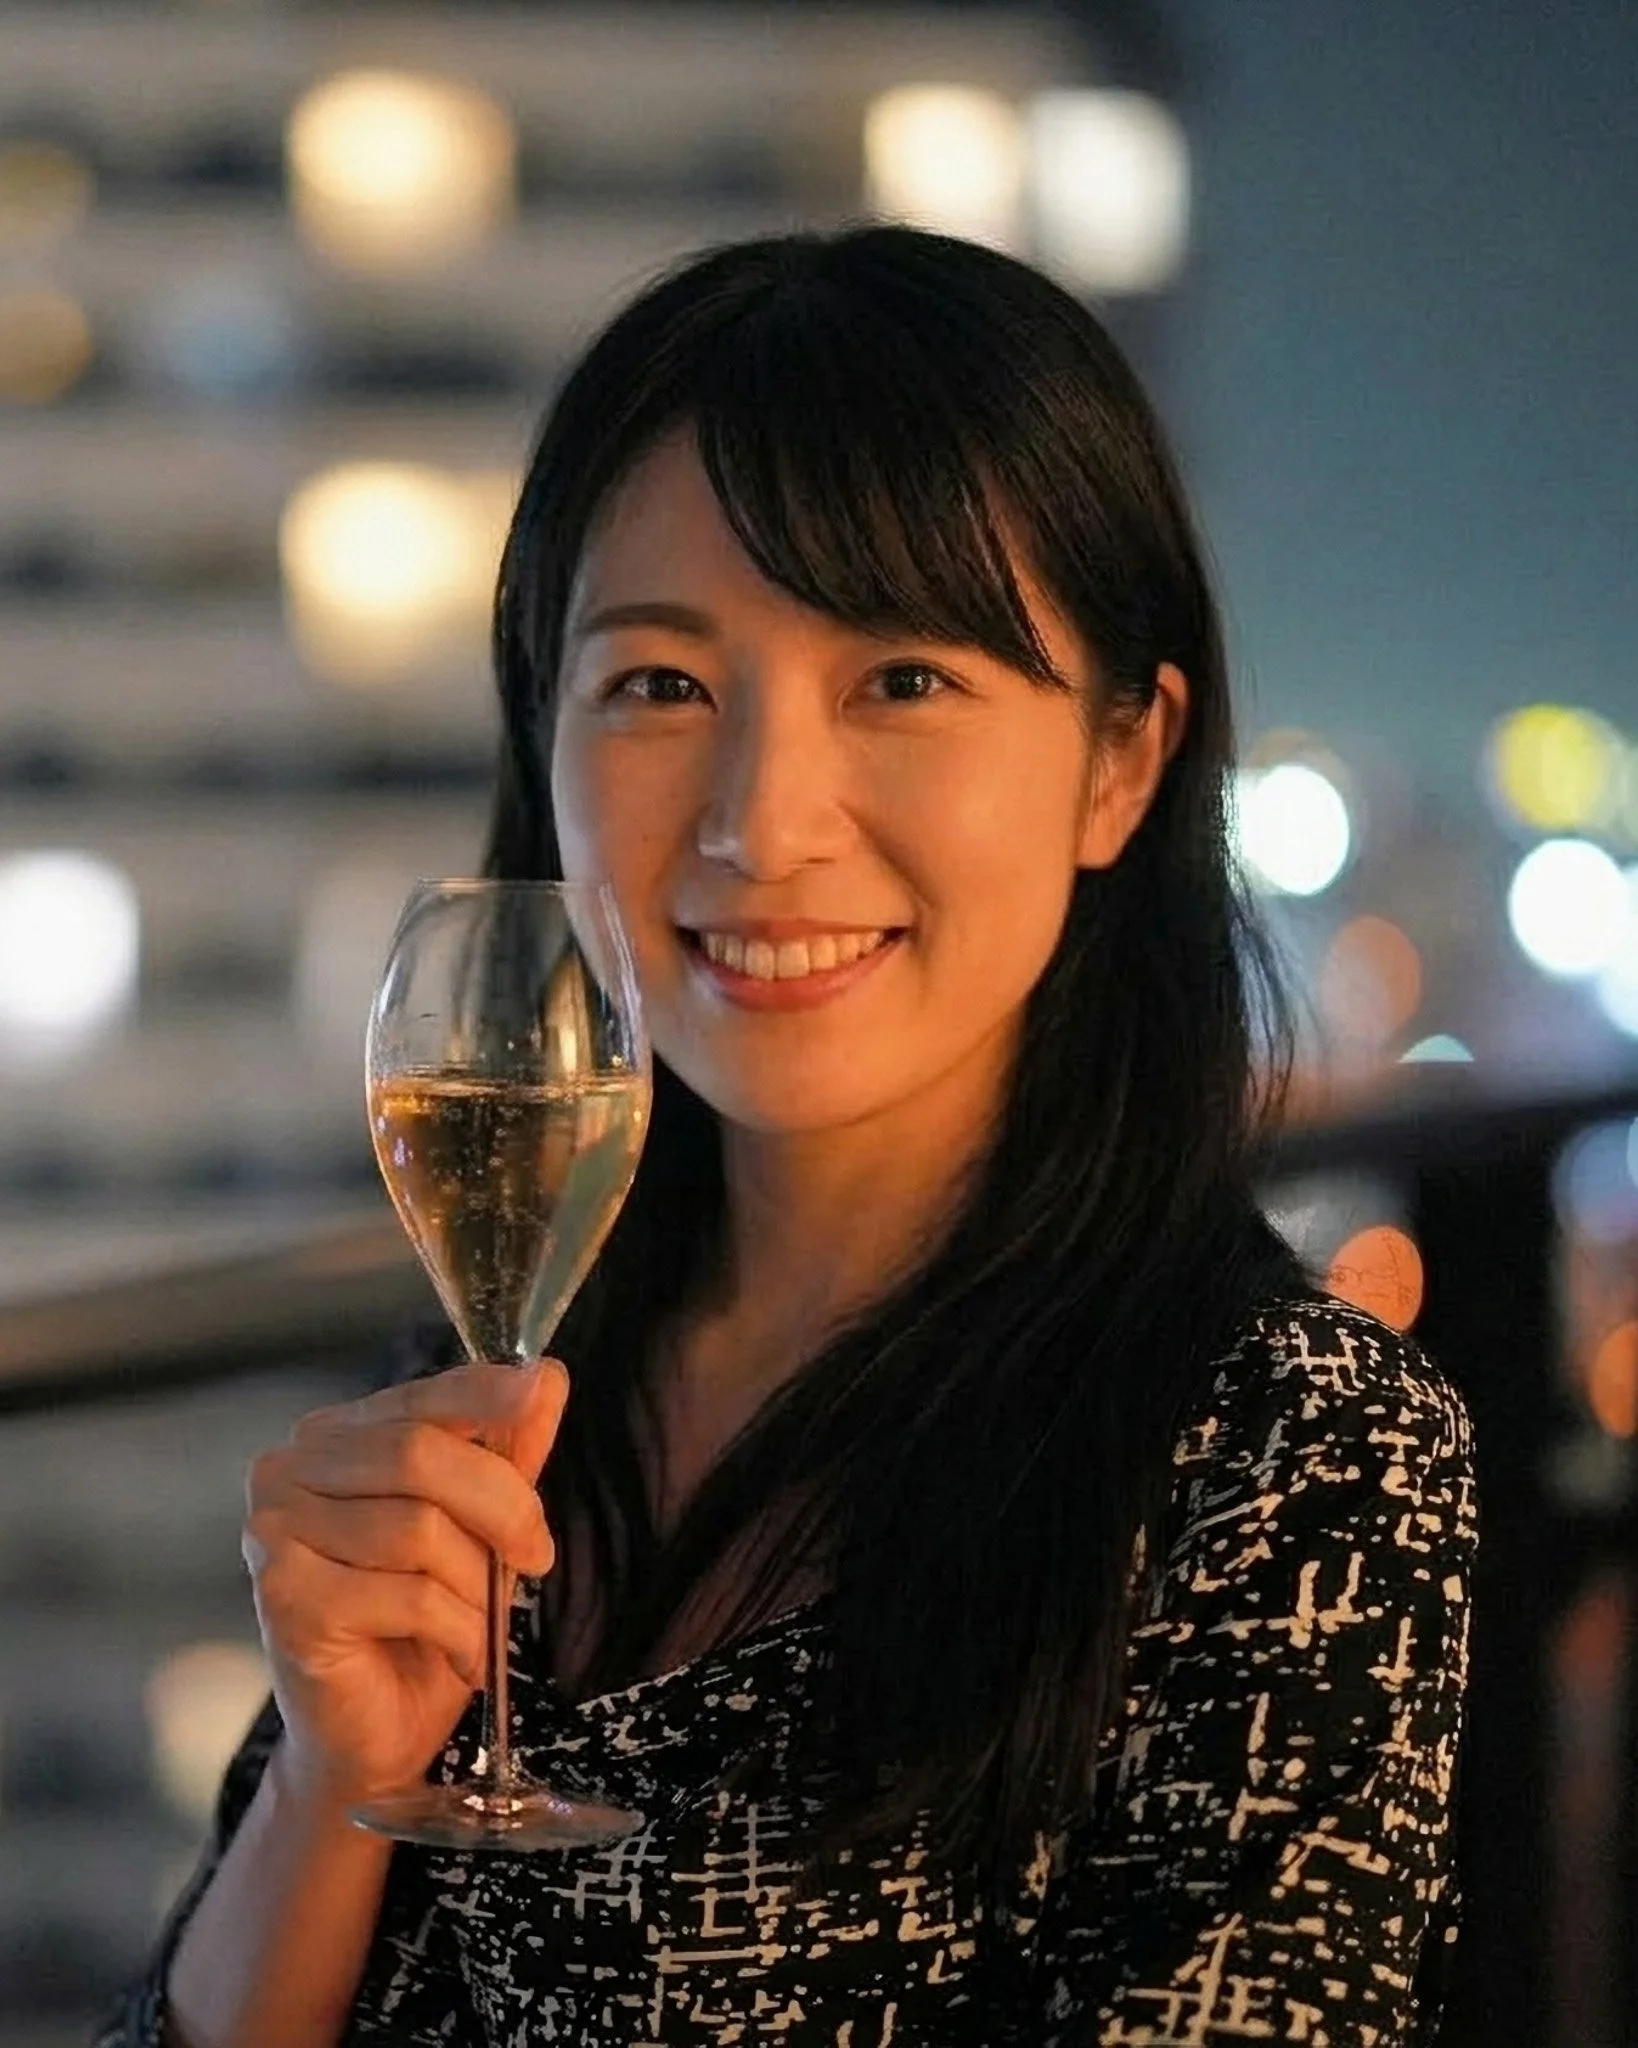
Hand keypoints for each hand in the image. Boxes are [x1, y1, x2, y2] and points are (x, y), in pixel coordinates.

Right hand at [242, 1360, 567, 1809]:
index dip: (487, 1395)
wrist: (373, 1738)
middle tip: (537, 1557)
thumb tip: (547, 1376)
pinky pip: (407, 1594)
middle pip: (420, 1455)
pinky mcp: (283, 1598)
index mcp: (332, 1439)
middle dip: (502, 1505)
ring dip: (476, 1586)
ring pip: (419, 1529)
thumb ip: (507, 1452)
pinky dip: (457, 1629)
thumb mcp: (479, 1528)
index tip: (542, 1394)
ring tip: (480, 1622)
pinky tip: (460, 1655)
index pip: (419, 1398)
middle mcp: (286, 1472)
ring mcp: (274, 1534)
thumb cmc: (420, 1626)